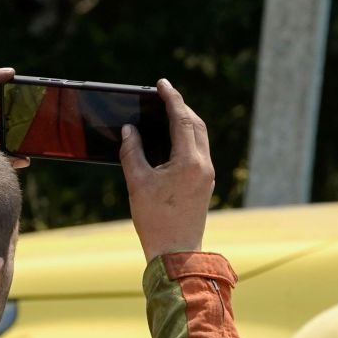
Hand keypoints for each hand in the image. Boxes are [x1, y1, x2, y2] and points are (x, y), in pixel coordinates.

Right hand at [119, 78, 212, 259]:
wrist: (176, 253)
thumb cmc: (155, 220)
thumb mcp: (137, 182)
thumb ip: (132, 151)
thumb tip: (130, 130)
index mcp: (189, 161)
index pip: (182, 119)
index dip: (171, 98)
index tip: (162, 84)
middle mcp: (203, 165)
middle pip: (196, 125)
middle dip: (180, 108)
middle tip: (163, 97)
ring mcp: (207, 175)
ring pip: (200, 137)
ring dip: (185, 122)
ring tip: (166, 114)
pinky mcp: (205, 184)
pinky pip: (198, 151)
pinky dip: (187, 139)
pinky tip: (172, 139)